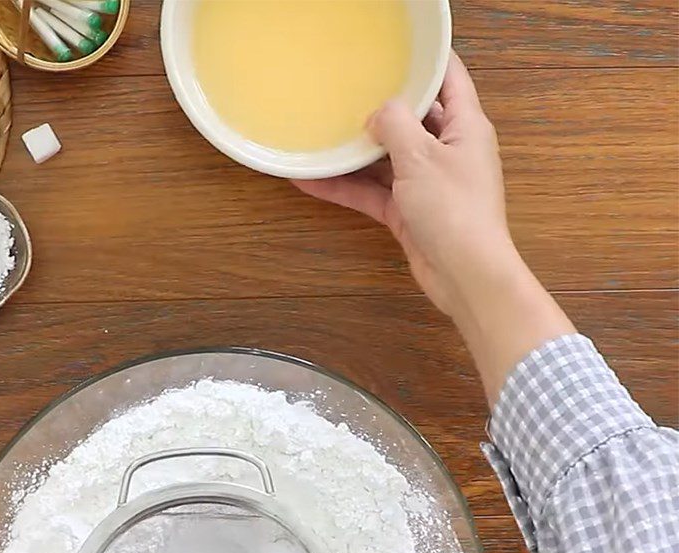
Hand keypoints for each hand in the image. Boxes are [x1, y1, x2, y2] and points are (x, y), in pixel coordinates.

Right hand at [293, 51, 574, 404]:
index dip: (423, 61)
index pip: (449, 78)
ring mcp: (427, 184)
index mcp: (465, 126)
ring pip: (387, 158)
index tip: (392, 52)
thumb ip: (394, 124)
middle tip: (346, 90)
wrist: (465, 276)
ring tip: (320, 134)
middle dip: (380, 107)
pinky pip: (374, 192)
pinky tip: (311, 180)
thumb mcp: (421, 155)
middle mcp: (448, 151)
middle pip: (412, 118)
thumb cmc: (454, 210)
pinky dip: (347, 188)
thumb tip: (376, 114)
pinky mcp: (410, 213)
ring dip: (356, 151)